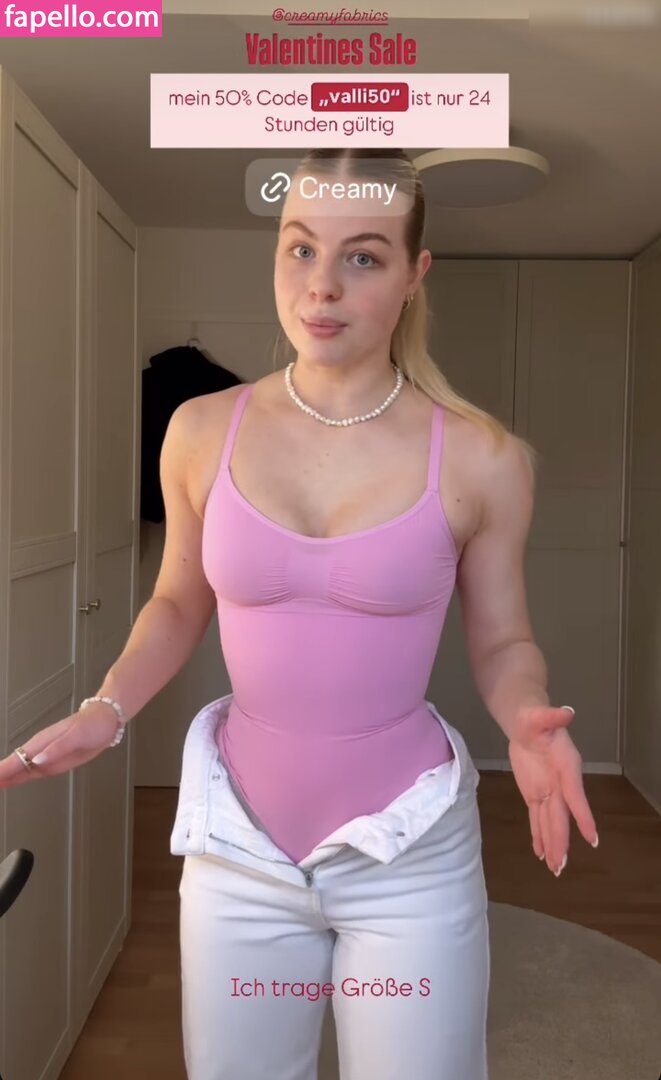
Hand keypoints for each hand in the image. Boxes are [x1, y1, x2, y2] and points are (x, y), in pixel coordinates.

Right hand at [0, 706, 119, 786]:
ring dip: (4, 778)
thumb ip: (57, 748)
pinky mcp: (52, 764)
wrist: (106, 721)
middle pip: (13, 765)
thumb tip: (38, 760)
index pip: (16, 759)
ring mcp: (45, 758)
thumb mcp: (77, 735)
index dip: (2, 770)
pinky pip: (31, 773)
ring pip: (19, 771)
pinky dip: (17, 778)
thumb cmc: (91, 725)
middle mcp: (39, 751)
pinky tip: (8, 783)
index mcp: (42, 742)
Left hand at [508, 704, 598, 875]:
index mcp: (566, 767)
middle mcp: (560, 784)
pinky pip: (538, 818)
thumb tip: (567, 712)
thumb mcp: (540, 715)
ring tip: (555, 868)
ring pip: (550, 823)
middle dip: (561, 841)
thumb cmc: (534, 717)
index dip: (583, 816)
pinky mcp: (535, 794)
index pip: (575, 795)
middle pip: (562, 816)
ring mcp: (548, 791)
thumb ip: (552, 716)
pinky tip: (541, 853)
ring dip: (552, 845)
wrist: (526, 721)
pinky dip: (539, 835)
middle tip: (561, 866)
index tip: (592, 839)